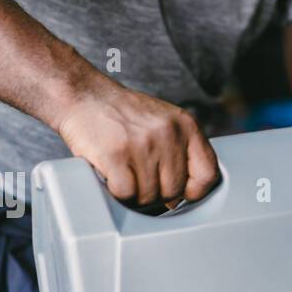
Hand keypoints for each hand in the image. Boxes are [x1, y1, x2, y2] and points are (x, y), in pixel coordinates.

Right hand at [55, 78, 218, 206]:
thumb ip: (181, 152)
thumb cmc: (122, 115)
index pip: (208, 174)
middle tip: (140, 179)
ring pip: (150, 196)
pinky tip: (112, 175)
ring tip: (124, 173)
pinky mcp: (117, 154)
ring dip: (135, 194)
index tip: (180, 192)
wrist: (83, 94)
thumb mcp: (164, 122)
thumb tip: (184, 197)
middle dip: (157, 194)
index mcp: (186, 125)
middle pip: (175, 191)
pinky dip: (117, 192)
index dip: (194, 191)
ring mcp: (143, 143)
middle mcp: (168, 132)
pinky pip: (126, 194)